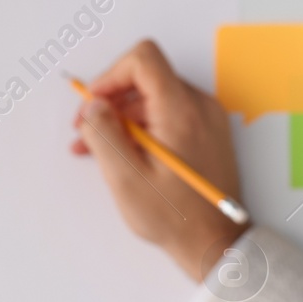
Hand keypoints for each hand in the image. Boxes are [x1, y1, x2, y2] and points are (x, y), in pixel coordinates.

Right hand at [70, 40, 243, 281]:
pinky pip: (168, 115)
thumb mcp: (127, 178)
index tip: (93, 104)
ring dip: (122, 118)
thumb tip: (94, 105)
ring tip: (97, 150)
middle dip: (110, 101)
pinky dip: (143, 128)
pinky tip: (123, 153)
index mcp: (182, 111)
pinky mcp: (208, 132)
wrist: (217, 243)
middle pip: (146, 79)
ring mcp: (207, 118)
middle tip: (85, 132)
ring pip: (154, 98)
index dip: (110, 75)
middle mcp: (200, 106)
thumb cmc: (176, 217)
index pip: (143, 59)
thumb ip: (104, 134)